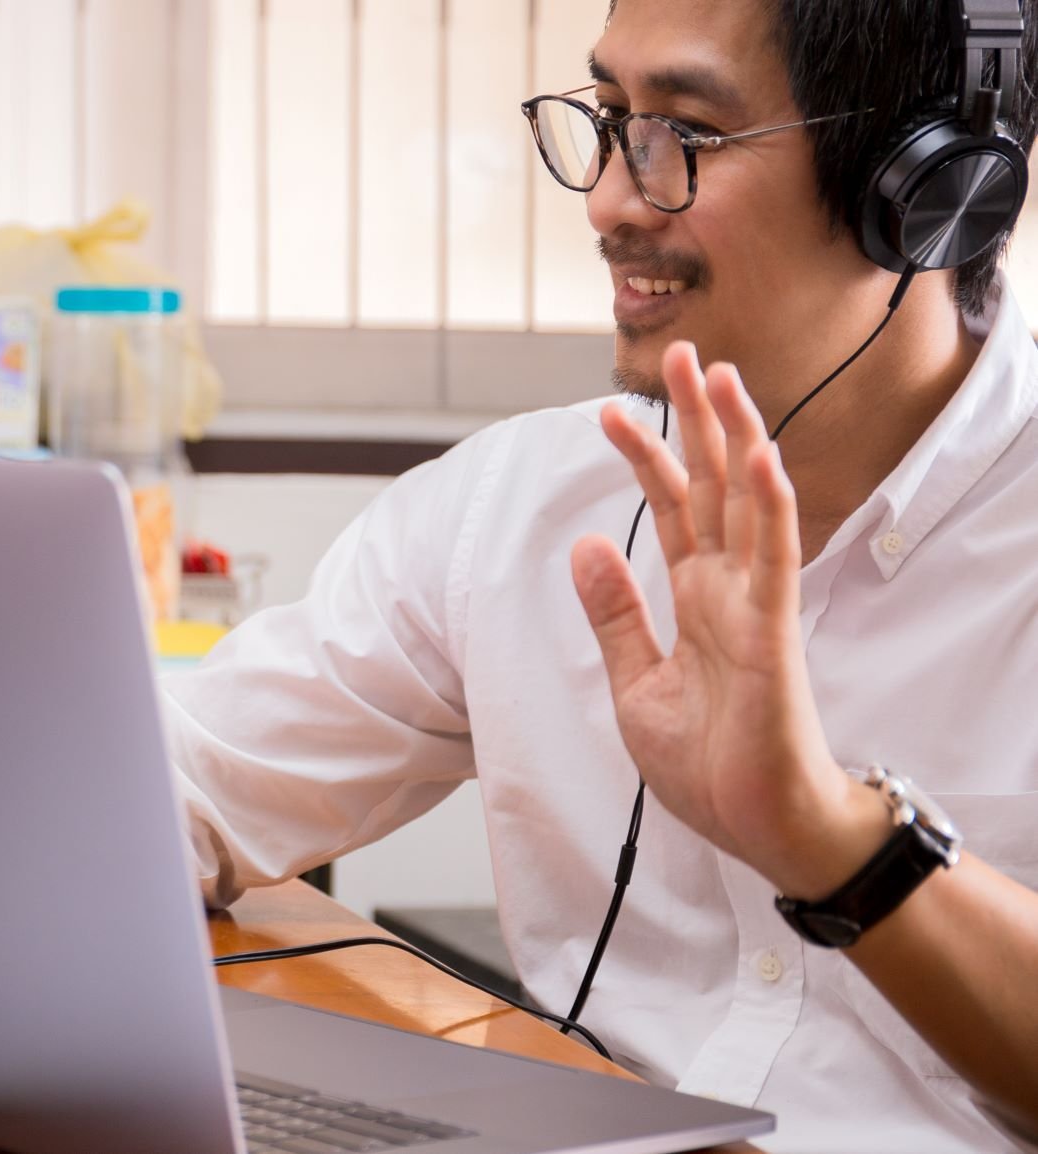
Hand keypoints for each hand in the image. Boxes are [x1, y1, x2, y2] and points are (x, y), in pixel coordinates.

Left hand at [570, 342, 883, 899]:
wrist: (757, 826)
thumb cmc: (709, 762)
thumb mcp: (635, 683)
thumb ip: (615, 614)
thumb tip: (586, 544)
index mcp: (694, 599)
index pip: (670, 509)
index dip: (645, 457)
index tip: (611, 411)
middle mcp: (728, 589)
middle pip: (711, 486)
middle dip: (695, 421)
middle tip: (680, 354)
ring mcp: (755, 606)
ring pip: (747, 504)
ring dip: (736, 438)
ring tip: (721, 376)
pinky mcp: (774, 635)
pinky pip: (775, 560)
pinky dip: (768, 508)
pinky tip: (759, 459)